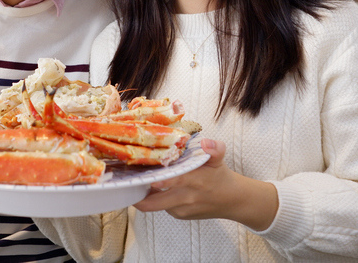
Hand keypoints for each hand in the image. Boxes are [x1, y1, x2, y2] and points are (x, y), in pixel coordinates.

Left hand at [133, 139, 277, 230]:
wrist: (233, 201)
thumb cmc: (221, 177)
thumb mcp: (219, 160)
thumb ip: (215, 149)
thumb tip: (206, 142)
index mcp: (195, 181)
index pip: (173, 181)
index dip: (156, 181)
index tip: (142, 176)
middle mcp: (186, 198)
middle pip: (154, 203)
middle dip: (137, 196)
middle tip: (125, 182)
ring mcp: (181, 210)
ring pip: (155, 204)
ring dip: (144, 194)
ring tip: (134, 180)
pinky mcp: (179, 215)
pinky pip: (161, 205)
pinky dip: (155, 196)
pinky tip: (151, 185)